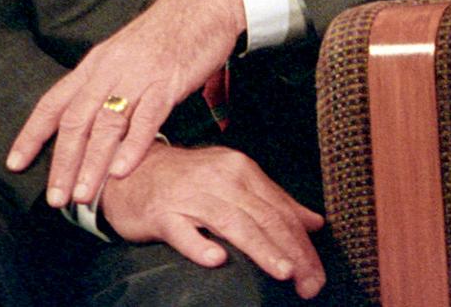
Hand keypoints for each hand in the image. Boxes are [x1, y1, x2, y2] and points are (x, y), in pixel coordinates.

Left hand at [7, 0, 246, 207]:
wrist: (206, 1)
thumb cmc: (171, 30)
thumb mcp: (128, 52)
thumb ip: (113, 84)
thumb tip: (104, 121)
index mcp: (96, 63)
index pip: (55, 102)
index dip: (32, 133)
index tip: (15, 163)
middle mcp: (111, 69)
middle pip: (76, 120)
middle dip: (63, 163)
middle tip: (56, 198)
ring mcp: (140, 75)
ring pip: (107, 124)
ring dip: (92, 163)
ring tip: (83, 194)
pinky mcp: (169, 80)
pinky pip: (147, 117)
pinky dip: (133, 145)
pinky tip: (121, 170)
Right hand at [100, 140, 325, 298]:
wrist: (133, 168)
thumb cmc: (189, 179)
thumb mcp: (235, 181)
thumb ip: (274, 202)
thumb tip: (315, 223)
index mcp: (243, 172)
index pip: (281, 210)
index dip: (303, 243)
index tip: (316, 273)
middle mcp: (222, 180)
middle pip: (265, 218)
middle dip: (292, 252)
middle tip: (309, 283)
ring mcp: (191, 196)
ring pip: (233, 223)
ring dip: (261, 249)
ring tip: (283, 272)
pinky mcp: (162, 213)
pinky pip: (183, 231)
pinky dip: (200, 245)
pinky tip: (217, 260)